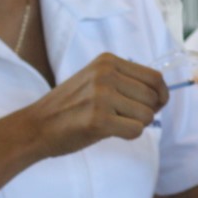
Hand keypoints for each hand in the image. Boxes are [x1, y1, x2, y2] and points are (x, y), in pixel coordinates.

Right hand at [19, 53, 167, 157]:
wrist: (35, 127)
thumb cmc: (70, 108)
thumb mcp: (95, 81)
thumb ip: (125, 82)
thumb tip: (162, 95)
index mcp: (107, 61)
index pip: (154, 77)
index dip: (160, 95)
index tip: (155, 106)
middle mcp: (105, 74)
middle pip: (153, 97)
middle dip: (149, 112)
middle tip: (128, 118)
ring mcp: (101, 96)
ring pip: (147, 115)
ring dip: (137, 124)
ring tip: (114, 123)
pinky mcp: (98, 120)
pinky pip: (136, 130)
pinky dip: (128, 135)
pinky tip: (109, 132)